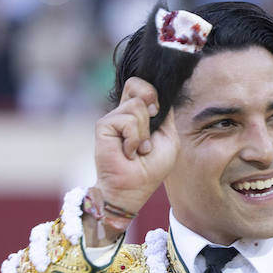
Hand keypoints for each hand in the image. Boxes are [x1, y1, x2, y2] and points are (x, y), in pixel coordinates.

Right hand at [88, 77, 180, 245]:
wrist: (134, 187)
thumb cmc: (151, 168)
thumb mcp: (168, 138)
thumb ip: (165, 115)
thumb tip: (155, 95)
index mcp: (137, 114)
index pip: (141, 86)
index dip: (152, 93)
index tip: (156, 112)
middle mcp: (123, 113)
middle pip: (137, 85)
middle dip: (151, 106)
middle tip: (149, 133)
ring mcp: (113, 118)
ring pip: (137, 106)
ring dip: (144, 134)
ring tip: (138, 150)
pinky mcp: (104, 125)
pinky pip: (128, 120)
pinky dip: (135, 139)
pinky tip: (128, 152)